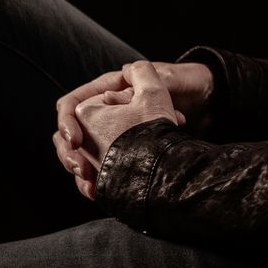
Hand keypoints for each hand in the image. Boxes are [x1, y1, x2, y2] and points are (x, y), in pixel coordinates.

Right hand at [66, 61, 189, 199]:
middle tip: (81, 170)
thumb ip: (147, 76)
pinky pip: (96, 169)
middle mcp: (102, 112)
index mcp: (106, 90)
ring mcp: (108, 133)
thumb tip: (125, 75)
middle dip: (68, 155)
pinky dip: (93, 182)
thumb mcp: (167, 78)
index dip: (66, 122)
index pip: (71, 105)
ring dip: (79, 172)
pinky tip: (97, 193)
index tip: (74, 140)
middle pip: (66, 135)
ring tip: (90, 186)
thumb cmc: (183, 83)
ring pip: (78, 155)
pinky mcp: (117, 152)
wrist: (201, 98)